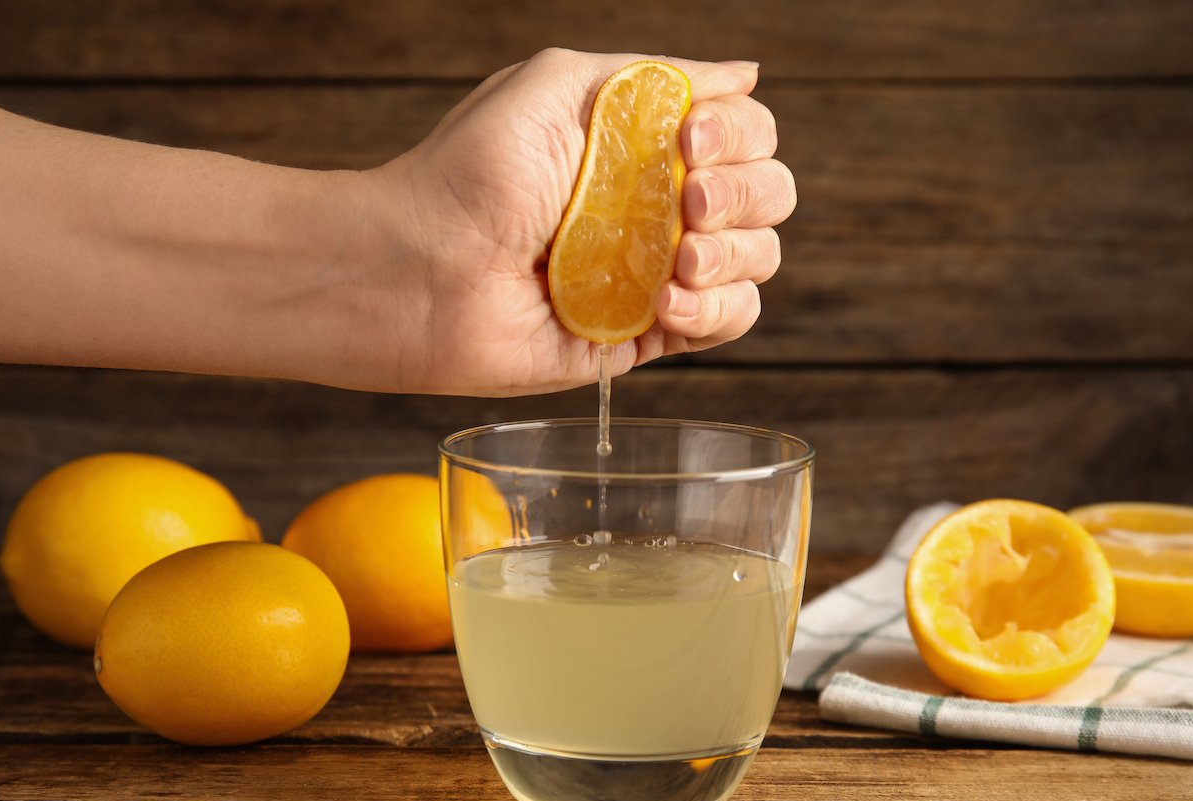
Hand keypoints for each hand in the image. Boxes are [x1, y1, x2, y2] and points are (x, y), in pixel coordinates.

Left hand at [369, 48, 795, 395]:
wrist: (424, 268)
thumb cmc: (474, 171)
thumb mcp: (559, 82)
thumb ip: (657, 75)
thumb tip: (748, 72)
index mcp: (645, 147)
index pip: (745, 136)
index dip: (738, 135)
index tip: (692, 139)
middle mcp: (661, 208)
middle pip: (768, 195)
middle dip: (743, 192)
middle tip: (687, 196)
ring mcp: (657, 274)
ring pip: (757, 260)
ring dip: (732, 253)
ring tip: (677, 259)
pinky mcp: (646, 336)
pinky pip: (728, 321)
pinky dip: (716, 310)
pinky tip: (667, 303)